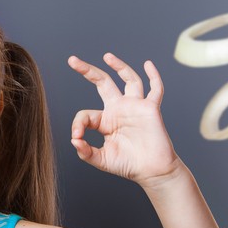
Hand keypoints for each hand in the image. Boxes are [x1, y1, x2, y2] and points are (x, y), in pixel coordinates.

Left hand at [68, 53, 180, 185]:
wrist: (152, 171)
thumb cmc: (128, 165)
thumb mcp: (101, 160)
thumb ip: (85, 152)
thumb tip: (74, 140)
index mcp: (105, 121)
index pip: (86, 114)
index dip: (78, 124)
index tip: (77, 136)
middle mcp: (119, 109)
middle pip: (103, 83)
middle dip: (88, 70)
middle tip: (72, 60)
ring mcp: (135, 107)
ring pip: (128, 79)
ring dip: (119, 66)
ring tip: (107, 56)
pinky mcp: (150, 109)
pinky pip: (155, 89)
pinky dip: (153, 76)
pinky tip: (148, 64)